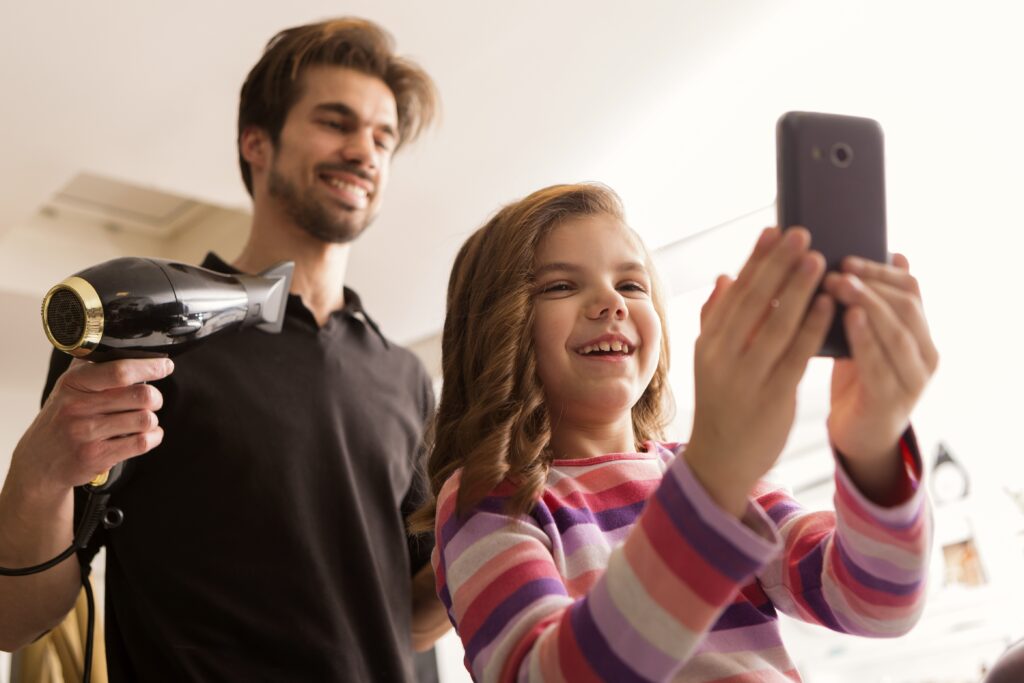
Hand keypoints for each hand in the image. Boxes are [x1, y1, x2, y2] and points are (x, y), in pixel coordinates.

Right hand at [8, 357, 173, 499]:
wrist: (37, 465)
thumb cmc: (59, 422)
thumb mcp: (67, 389)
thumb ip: (92, 367)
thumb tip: (123, 346)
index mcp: (73, 383)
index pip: (120, 371)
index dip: (149, 367)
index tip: (165, 365)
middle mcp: (77, 406)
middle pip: (141, 395)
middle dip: (155, 398)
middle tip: (151, 401)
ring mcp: (85, 433)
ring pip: (145, 419)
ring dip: (151, 421)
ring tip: (141, 421)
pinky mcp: (95, 457)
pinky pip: (142, 442)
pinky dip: (153, 438)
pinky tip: (145, 436)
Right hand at [687, 227, 833, 515]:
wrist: (721, 461)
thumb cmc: (722, 405)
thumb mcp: (710, 361)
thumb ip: (715, 320)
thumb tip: (723, 277)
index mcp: (709, 342)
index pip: (734, 292)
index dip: (756, 260)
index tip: (775, 230)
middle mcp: (723, 356)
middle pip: (754, 300)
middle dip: (780, 264)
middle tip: (803, 232)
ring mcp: (746, 376)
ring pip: (777, 322)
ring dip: (800, 288)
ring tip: (821, 259)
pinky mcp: (772, 396)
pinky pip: (796, 353)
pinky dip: (813, 325)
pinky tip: (831, 304)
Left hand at [823, 254, 937, 493]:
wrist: (857, 436)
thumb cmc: (858, 379)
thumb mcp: (865, 338)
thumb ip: (871, 305)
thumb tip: (883, 256)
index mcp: (921, 334)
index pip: (911, 289)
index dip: (881, 270)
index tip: (846, 257)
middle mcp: (925, 355)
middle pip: (906, 307)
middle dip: (869, 285)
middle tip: (834, 271)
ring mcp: (913, 380)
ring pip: (897, 333)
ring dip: (866, 304)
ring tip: (838, 285)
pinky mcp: (892, 402)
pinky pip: (879, 364)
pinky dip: (864, 338)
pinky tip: (848, 318)